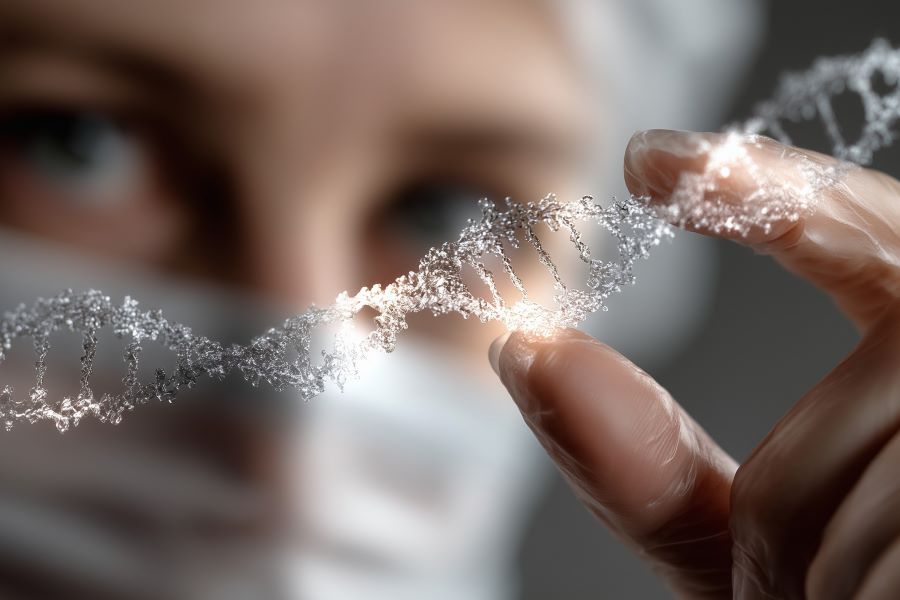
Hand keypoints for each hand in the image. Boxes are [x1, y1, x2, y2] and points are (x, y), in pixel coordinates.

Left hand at [489, 129, 899, 598]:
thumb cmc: (853, 595)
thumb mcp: (761, 550)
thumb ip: (651, 464)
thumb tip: (525, 350)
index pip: (883, 239)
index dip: (776, 194)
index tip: (652, 164)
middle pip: (833, 421)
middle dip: (786, 522)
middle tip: (808, 590)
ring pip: (836, 502)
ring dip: (818, 585)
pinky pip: (876, 554)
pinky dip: (844, 596)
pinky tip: (870, 598)